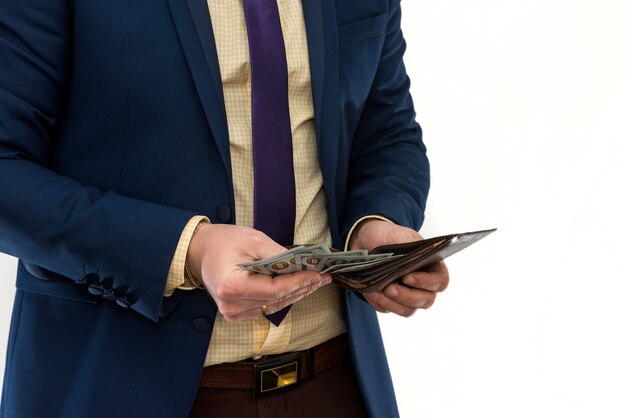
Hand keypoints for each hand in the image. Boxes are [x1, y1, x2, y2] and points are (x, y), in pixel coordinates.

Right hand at [187, 223, 330, 321]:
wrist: (202, 251)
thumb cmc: (226, 242)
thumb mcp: (254, 240)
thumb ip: (278, 255)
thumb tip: (303, 265)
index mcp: (232, 286)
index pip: (275, 289)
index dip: (299, 282)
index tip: (319, 274)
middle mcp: (231, 305)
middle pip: (277, 300)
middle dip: (303, 287)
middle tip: (324, 277)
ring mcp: (233, 313)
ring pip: (275, 305)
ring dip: (296, 293)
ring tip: (316, 281)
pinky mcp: (237, 314)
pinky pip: (267, 307)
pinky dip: (283, 297)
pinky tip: (298, 287)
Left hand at [349, 219, 448, 316]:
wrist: (367, 241)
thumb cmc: (388, 236)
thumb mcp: (398, 234)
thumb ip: (406, 244)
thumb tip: (407, 257)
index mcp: (432, 266)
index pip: (440, 281)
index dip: (426, 283)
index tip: (407, 277)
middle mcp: (424, 285)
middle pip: (426, 300)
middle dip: (407, 297)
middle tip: (389, 288)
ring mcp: (408, 295)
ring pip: (407, 310)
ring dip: (391, 303)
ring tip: (376, 291)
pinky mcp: (391, 302)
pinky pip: (388, 309)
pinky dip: (379, 302)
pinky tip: (369, 291)